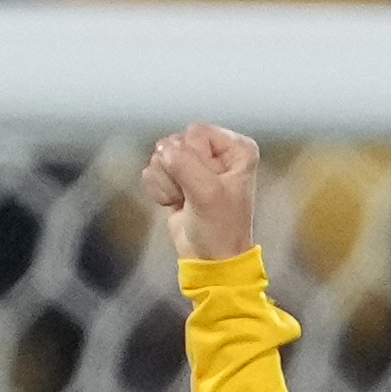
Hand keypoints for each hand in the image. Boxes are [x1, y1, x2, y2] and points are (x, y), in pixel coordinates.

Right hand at [143, 121, 261, 265]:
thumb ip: (184, 164)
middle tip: (193, 195)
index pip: (197, 132)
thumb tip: (161, 148)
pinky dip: (160, 190)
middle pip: (176, 142)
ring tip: (186, 201)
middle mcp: (217, 151)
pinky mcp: (177, 176)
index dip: (194, 159)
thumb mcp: (207, 194)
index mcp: (236, 149)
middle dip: (177, 172)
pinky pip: (154, 171)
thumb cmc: (220, 229)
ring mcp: (195, 163)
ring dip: (168, 183)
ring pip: (161, 155)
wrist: (209, 259)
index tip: (206, 184)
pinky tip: (176, 204)